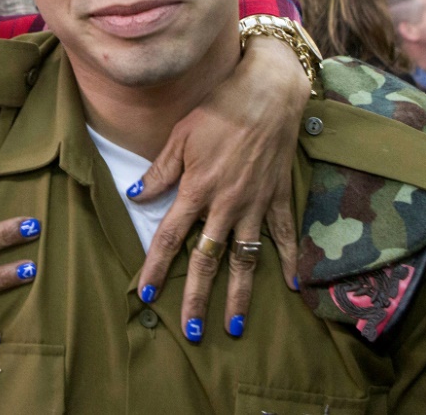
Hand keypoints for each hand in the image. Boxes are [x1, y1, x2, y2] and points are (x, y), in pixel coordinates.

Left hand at [130, 38, 308, 340]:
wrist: (267, 94)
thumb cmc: (217, 110)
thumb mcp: (179, 136)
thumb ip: (159, 172)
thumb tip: (135, 196)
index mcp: (196, 189)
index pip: (170, 238)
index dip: (156, 267)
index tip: (145, 294)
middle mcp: (225, 204)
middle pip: (207, 260)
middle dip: (197, 298)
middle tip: (191, 331)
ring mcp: (254, 204)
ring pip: (245, 259)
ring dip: (239, 294)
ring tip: (235, 326)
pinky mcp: (277, 198)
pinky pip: (283, 236)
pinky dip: (287, 260)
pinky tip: (291, 286)